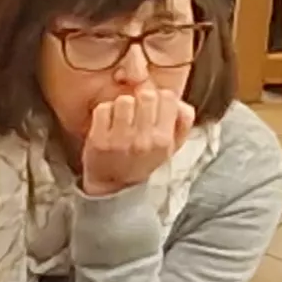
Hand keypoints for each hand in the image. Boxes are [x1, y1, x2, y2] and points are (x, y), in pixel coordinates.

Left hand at [72, 88, 196, 197]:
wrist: (113, 185)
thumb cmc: (143, 160)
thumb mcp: (171, 147)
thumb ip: (183, 122)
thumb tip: (179, 102)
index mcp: (164, 140)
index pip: (168, 97)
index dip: (160, 98)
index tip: (154, 107)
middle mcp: (143, 140)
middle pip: (146, 95)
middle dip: (141, 100)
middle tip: (136, 112)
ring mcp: (120, 140)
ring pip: (124, 100)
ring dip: (121, 105)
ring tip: (122, 118)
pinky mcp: (98, 140)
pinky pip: (103, 109)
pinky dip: (104, 112)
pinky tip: (107, 122)